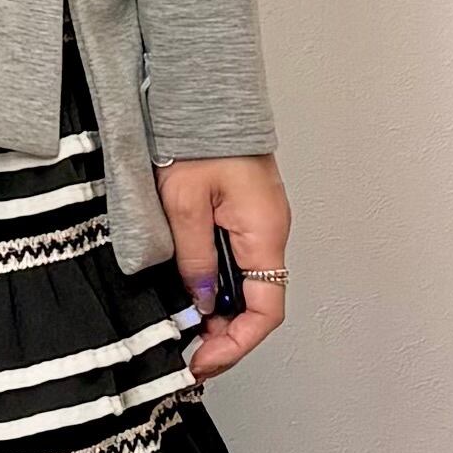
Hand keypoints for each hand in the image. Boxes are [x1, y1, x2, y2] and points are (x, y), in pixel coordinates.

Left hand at [154, 154, 291, 380]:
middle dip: (226, 334)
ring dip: (219, 309)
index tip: (204, 360)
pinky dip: (215, 281)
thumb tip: (199, 301)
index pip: (264, 311)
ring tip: (184, 326)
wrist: (202, 92)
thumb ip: (192, 256)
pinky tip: (190, 289)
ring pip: (246, 283)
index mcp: (264, 233)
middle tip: (189, 351)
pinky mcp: (242, 211)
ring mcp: (257, 221)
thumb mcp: (183, 203)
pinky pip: (235, 258)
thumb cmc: (196, 137)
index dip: (236, 343)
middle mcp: (269, 231)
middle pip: (258, 302)